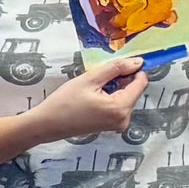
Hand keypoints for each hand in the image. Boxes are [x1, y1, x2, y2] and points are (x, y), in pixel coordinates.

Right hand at [25, 55, 149, 142]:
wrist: (47, 124)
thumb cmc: (64, 103)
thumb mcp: (90, 79)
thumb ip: (115, 68)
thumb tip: (136, 62)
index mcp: (120, 108)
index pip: (140, 83)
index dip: (133, 69)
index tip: (121, 63)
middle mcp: (123, 119)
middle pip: (133, 90)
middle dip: (121, 79)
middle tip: (98, 78)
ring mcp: (118, 124)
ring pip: (126, 96)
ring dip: (114, 88)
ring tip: (93, 89)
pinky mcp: (112, 126)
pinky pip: (118, 105)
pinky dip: (110, 96)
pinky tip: (94, 97)